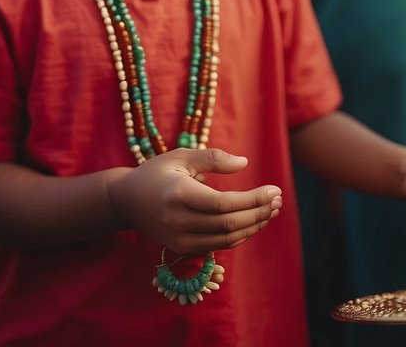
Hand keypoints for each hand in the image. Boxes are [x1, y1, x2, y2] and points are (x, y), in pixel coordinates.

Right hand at [107, 147, 281, 255]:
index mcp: (177, 194)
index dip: (253, 200)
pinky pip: (219, 245)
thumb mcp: (181, 156)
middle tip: (279, 199)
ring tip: (272, 210)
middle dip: (259, 213)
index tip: (275, 189)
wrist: (126, 202)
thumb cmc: (157, 173)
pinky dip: (241, 235)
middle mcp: (177, 221)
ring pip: (227, 239)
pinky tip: (255, 221)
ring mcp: (179, 239)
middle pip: (228, 224)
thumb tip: (244, 163)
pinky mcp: (182, 249)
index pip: (223, 204)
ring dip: (255, 226)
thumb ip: (212, 157)